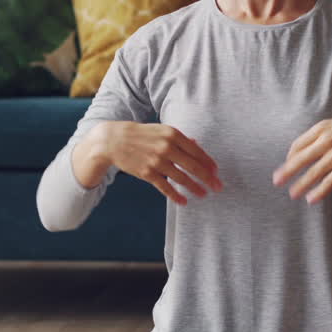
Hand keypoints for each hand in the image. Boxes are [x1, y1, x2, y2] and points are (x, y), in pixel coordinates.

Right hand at [99, 122, 224, 205]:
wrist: (114, 140)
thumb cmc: (141, 135)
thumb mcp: (161, 131)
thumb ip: (180, 139)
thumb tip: (197, 146)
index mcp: (172, 134)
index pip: (196, 151)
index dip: (208, 163)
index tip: (216, 172)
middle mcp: (166, 147)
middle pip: (193, 166)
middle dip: (208, 178)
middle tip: (217, 187)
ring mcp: (157, 161)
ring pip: (181, 178)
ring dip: (195, 188)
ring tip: (203, 195)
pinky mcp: (147, 173)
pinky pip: (165, 187)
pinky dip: (176, 196)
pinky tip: (184, 201)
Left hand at [272, 114, 331, 204]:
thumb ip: (317, 136)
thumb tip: (300, 151)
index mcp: (320, 129)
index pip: (297, 145)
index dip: (289, 158)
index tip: (286, 167)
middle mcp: (326, 141)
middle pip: (300, 159)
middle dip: (287, 172)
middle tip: (276, 182)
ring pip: (314, 172)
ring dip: (301, 185)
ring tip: (293, 194)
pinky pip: (330, 181)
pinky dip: (320, 191)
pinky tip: (312, 199)